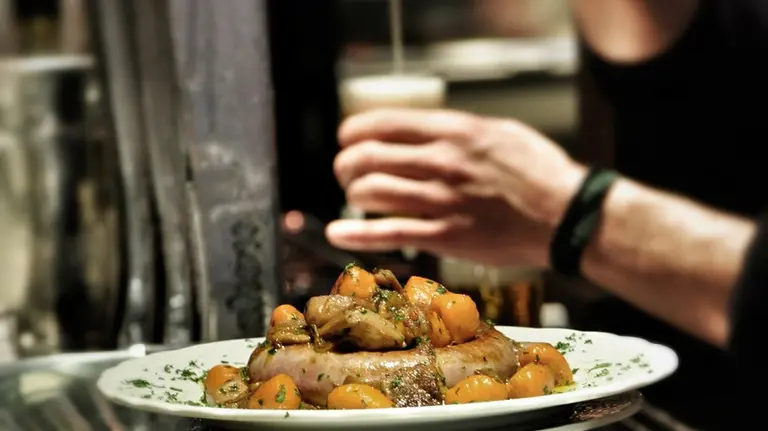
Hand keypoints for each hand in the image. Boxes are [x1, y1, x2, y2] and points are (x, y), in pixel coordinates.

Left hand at [326, 108, 586, 267]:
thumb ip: (459, 130)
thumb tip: (425, 132)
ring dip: (353, 194)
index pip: (383, 123)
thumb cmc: (539, 173)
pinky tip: (337, 232)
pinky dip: (355, 233)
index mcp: (454, 131)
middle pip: (367, 157)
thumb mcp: (500, 133)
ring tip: (356, 197)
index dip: (353, 131)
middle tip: (346, 171)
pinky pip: (388, 233)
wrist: (567, 216)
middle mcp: (442, 162)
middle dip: (345, 164)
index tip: (347, 138)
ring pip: (370, 192)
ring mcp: (441, 200)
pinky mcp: (446, 236)